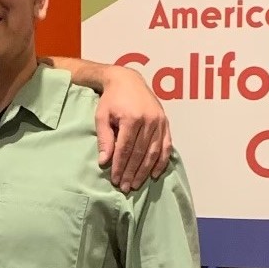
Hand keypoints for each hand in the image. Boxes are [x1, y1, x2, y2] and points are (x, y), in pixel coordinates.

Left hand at [96, 67, 170, 192]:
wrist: (127, 80)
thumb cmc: (111, 99)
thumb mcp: (102, 116)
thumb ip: (104, 138)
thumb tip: (104, 161)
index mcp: (132, 118)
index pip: (126, 148)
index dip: (120, 166)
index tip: (116, 180)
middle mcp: (149, 120)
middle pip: (140, 153)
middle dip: (132, 172)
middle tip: (125, 187)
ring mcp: (159, 121)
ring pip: (154, 151)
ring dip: (145, 170)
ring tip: (136, 184)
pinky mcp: (165, 122)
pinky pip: (166, 145)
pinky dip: (161, 161)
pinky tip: (155, 174)